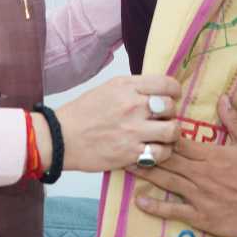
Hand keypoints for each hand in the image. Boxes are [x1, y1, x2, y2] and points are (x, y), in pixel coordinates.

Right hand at [55, 75, 180, 172]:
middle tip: (164, 119)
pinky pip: (160, 153)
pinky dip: (162, 153)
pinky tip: (154, 151)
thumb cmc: (82, 113)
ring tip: (164, 137)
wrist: (61, 138)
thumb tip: (155, 91)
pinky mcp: (131, 153)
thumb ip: (132, 88)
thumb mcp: (107, 89)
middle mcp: (132, 106)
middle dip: (171, 114)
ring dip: (172, 135)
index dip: (175, 91)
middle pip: (171, 107)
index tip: (173, 97)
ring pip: (172, 131)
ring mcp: (133, 130)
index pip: (166, 83)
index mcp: (126, 86)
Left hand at [128, 95, 236, 236]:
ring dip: (145, 173)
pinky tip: (140, 201)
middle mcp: (200, 174)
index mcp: (210, 155)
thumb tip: (223, 97)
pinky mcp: (199, 215)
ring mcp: (198, 195)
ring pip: (166, 182)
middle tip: (124, 143)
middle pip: (167, 160)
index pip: (179, 142)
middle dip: (145, 151)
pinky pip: (174, 210)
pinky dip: (156, 206)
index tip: (143, 126)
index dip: (160, 134)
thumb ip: (233, 120)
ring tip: (125, 165)